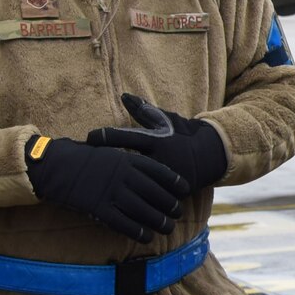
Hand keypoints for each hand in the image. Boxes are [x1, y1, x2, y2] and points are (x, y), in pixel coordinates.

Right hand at [26, 135, 188, 241]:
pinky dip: (137, 231)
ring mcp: (111, 192)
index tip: (185, 190)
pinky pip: (123, 222)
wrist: (56, 166)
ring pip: (143, 210)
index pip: (159, 171)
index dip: (175, 182)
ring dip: (158, 221)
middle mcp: (123, 175)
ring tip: (168, 228)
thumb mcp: (110, 152)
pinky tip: (146, 237)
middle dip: (170, 205)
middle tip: (179, 213)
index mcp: (127, 159)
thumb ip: (129, 162)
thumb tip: (149, 170)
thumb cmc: (83, 159)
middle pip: (155, 193)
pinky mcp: (99, 207)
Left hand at [86, 93, 228, 189]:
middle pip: (125, 162)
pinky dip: (128, 198)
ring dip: (112, 182)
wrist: (211, 158)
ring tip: (91, 183)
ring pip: (134, 183)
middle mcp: (160, 160)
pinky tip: (110, 199)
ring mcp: (164, 179)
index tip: (89, 137)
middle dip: (103, 161)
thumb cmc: (183, 135)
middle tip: (83, 160)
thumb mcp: (165, 120)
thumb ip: (144, 110)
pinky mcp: (168, 194)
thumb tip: (124, 95)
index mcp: (157, 141)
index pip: (127, 137)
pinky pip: (146, 198)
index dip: (106, 137)